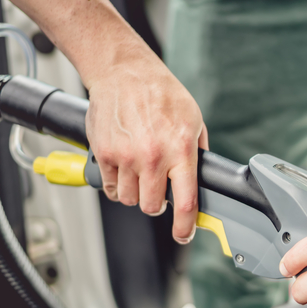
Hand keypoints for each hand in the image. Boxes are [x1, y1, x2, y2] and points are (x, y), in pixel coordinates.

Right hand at [85, 53, 208, 243]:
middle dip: (157, 204)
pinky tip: (124, 167)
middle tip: (158, 189)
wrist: (124, 72)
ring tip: (140, 172)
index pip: (185, 202)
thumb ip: (197, 152)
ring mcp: (126, 157)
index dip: (185, 227)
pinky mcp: (104, 154)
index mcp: (180, 150)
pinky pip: (111, 187)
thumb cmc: (161, 93)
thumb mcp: (193, 120)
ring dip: (136, 193)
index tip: (184, 235)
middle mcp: (153, 156)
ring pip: (130, 200)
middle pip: (152, 207)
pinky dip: (117, 184)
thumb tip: (202, 181)